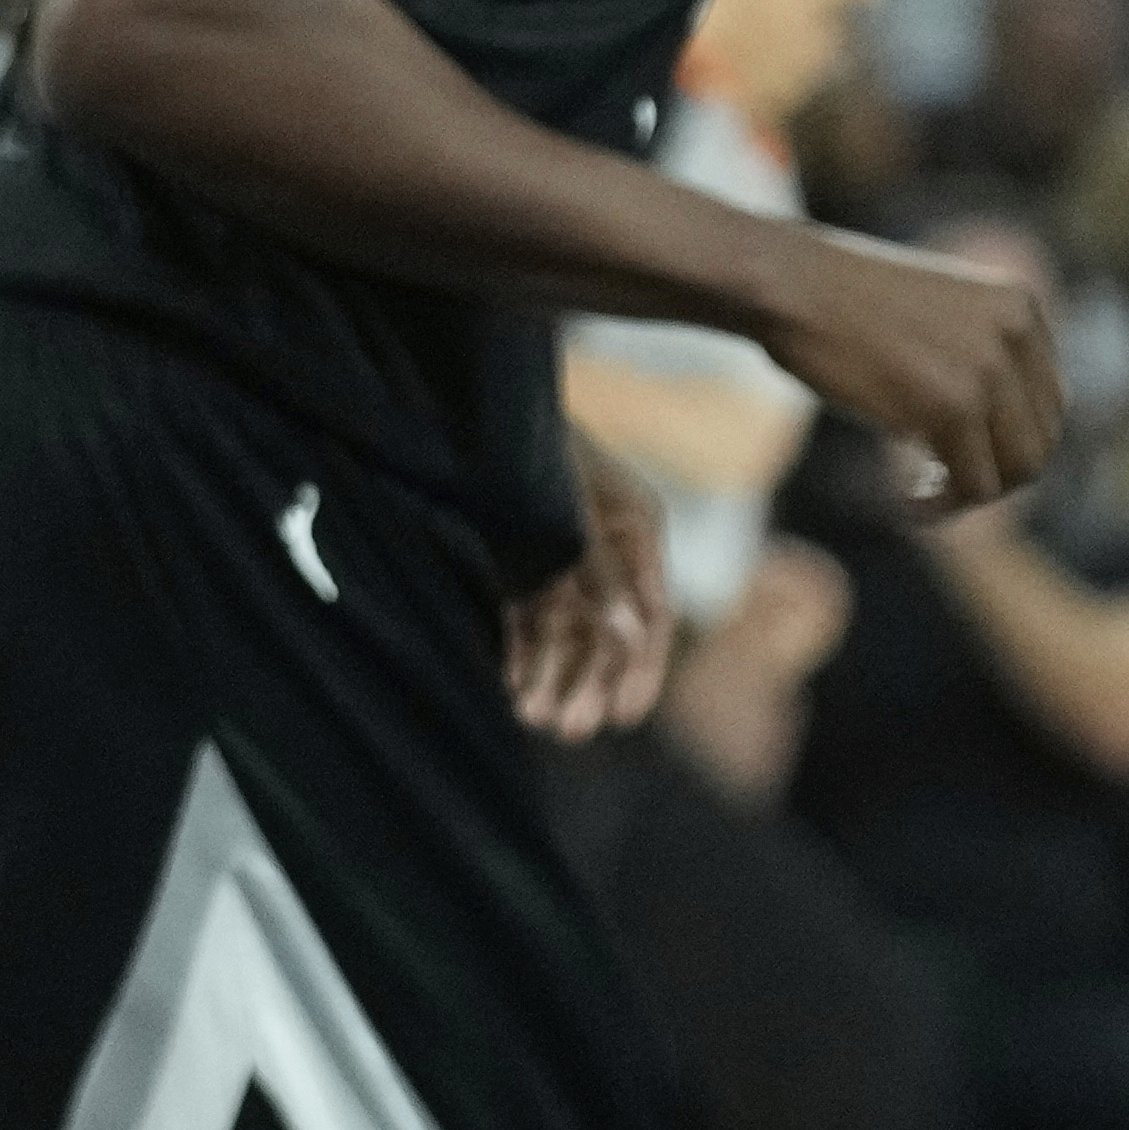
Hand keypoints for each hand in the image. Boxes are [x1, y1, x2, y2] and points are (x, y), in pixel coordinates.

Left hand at [507, 437, 675, 740]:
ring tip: (532, 716)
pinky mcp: (520, 555)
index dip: (641, 668)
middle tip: (567, 730)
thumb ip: (599, 571)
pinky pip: (528, 613)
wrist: (476, 399)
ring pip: (566, 627)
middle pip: (607, 629)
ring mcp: (562, 552)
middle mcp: (606, 546)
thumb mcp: (572, 506)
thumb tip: (632, 638)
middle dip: (588, 680)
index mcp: (637, 526)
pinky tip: (512, 683)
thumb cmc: (532, 441)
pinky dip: (523, 648)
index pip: (653, 613)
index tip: (624, 715)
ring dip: (553, 672)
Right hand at [753, 228, 1063, 513]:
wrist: (785, 284)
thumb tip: (1016, 449)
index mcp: (1019, 304)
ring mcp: (986, 365)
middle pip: (1039, 441)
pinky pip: (971, 485)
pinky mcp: (950, 402)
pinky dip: (940, 508)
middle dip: (991, 474)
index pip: (1048, 404)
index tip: (953, 456)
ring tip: (920, 495)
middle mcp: (1016, 330)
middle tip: (936, 482)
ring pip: (1016, 470)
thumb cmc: (841, 304)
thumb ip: (983, 359)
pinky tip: (906, 503)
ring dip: (969, 496)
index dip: (1004, 445)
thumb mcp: (938, 315)